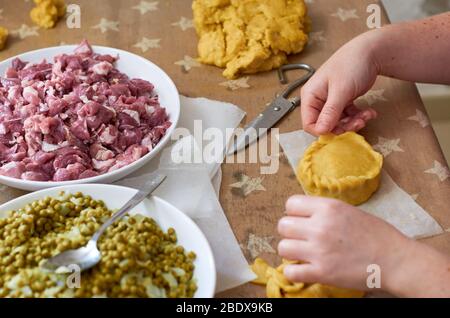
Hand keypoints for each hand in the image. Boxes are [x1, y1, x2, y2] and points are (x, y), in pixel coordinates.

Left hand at [277, 195, 413, 291]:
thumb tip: (302, 214)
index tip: (302, 220)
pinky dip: (294, 272)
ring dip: (291, 251)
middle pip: (283, 225)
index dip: (294, 213)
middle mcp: (320, 227)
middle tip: (302, 238)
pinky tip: (304, 269)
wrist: (395, 260)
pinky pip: (290, 272)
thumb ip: (324, 211)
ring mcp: (319, 251)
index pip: (291, 204)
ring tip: (303, 254)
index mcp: (328, 208)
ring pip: (283, 247)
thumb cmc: (376, 234)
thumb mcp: (349, 211)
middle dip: (290, 232)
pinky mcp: (322, 273)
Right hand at [301, 31, 378, 134]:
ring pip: (338, 122)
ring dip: (353, 122)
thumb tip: (321, 130)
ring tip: (366, 116)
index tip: (339, 131)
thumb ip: (330, 112)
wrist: (370, 51)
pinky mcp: (343, 101)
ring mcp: (331, 101)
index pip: (309, 122)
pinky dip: (358, 117)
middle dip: (343, 126)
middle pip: (325, 124)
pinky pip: (348, 116)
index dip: (323, 130)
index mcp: (311, 95)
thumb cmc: (351, 64)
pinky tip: (368, 112)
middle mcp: (318, 100)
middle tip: (358, 123)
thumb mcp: (340, 90)